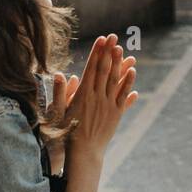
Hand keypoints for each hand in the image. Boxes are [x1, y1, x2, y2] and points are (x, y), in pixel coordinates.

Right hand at [41, 35, 138, 162]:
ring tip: (123, 49)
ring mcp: (108, 105)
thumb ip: (60, 93)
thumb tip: (60, 74)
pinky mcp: (116, 114)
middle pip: (104, 70)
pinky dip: (128, 82)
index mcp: (82, 95)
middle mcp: (97, 97)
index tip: (102, 39)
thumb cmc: (67, 134)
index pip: (91, 68)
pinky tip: (133, 71)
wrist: (84, 154)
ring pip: (115, 80)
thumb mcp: (58, 113)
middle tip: (113, 37)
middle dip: (109, 52)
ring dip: (119, 63)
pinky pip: (124, 95)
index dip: (97, 52)